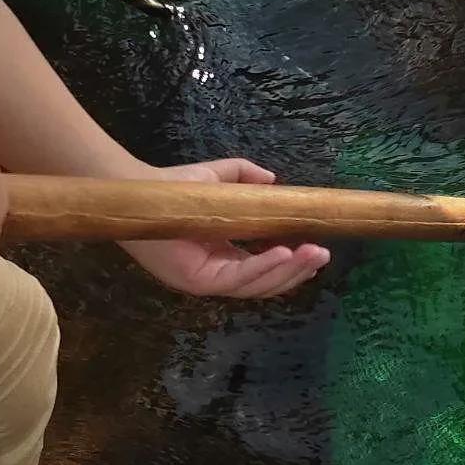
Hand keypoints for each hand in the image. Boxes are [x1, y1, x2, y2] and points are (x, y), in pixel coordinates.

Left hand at [122, 157, 330, 299]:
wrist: (141, 189)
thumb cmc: (176, 186)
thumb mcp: (220, 178)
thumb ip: (246, 178)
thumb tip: (273, 180)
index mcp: (224, 256)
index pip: (264, 269)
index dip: (292, 263)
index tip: (317, 248)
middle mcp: (218, 273)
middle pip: (265, 283)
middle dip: (297, 272)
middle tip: (323, 255)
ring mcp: (207, 281)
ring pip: (256, 286)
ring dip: (287, 272)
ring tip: (312, 255)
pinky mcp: (197, 281)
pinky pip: (237, 280)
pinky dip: (263, 267)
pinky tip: (283, 253)